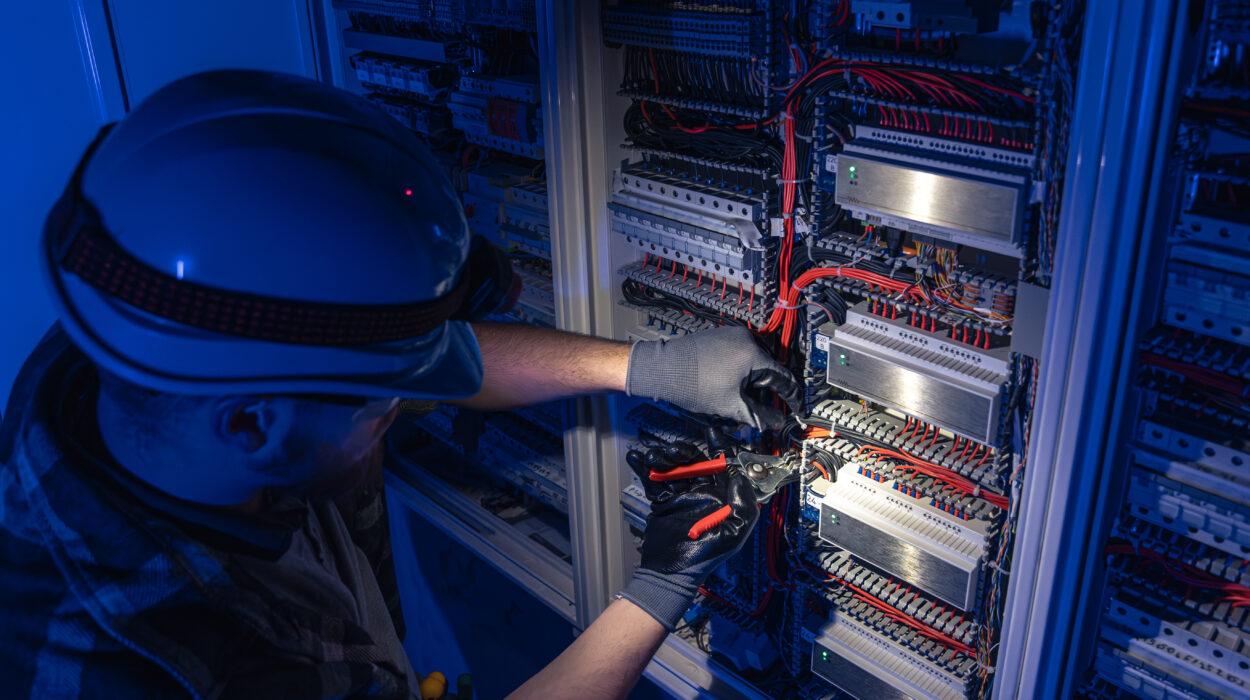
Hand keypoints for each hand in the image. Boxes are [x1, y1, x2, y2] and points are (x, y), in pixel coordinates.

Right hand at [619, 443, 759, 629]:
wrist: (671, 573)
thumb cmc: (705, 558)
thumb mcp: (735, 532)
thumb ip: (743, 503)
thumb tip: (739, 476)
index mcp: (723, 499)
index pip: (724, 466)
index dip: (720, 447)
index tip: (713, 432)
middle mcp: (703, 494)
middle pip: (695, 463)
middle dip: (685, 452)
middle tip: (675, 451)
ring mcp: (682, 497)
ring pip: (674, 468)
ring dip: (663, 458)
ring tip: (654, 458)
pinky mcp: (663, 503)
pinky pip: (653, 481)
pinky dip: (643, 468)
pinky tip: (635, 458)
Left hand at [625, 326, 800, 429]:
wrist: (662, 368)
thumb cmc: (693, 384)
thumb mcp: (731, 406)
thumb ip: (759, 416)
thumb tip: (776, 422)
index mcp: (754, 354)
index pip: (783, 378)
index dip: (790, 398)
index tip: (793, 409)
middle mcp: (747, 340)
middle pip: (768, 370)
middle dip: (765, 393)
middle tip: (760, 411)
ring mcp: (732, 336)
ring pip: (753, 364)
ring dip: (752, 383)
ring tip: (739, 400)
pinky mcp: (720, 337)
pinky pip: (740, 356)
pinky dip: (740, 372)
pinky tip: (728, 386)